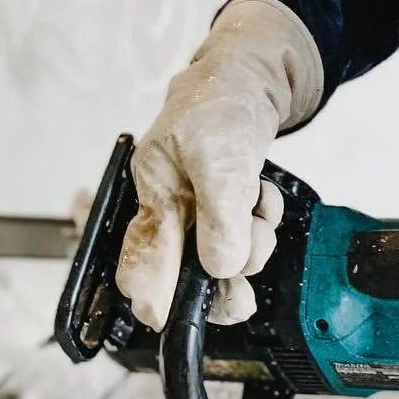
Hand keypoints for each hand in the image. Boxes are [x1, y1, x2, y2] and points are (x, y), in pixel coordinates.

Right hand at [115, 0, 322, 329]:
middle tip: (244, 273)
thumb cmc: (217, 103)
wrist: (247, 81)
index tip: (173, 317)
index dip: (153, 300)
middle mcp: (169, 212)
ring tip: (256, 207)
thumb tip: (220, 268)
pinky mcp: (222, 213)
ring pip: (223, 262)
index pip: (138, 265)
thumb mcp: (218, 155)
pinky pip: (244, 242)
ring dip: (251, 244)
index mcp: (151, 194)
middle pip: (186, 277)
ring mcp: (196, 215)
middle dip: (223, 277)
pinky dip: (260, 226)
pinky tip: (259, 200)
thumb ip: (219, 215)